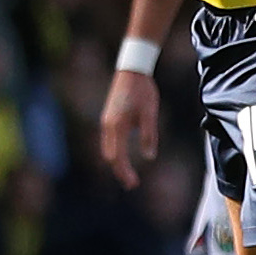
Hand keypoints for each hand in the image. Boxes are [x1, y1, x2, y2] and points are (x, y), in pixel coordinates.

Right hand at [99, 69, 159, 187]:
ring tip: (128, 174)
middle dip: (120, 171)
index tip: (133, 184)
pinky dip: (115, 153)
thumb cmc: (142, 91)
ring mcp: (106, 122)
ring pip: (108, 149)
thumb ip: (148, 135)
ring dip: (117, 163)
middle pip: (110, 156)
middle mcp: (108, 126)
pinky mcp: (109, 118)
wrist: (132, 70)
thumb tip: (149, 157)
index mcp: (117, 126)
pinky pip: (109, 141)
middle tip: (132, 184)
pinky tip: (124, 157)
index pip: (118, 157)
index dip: (124, 172)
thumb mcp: (149, 113)